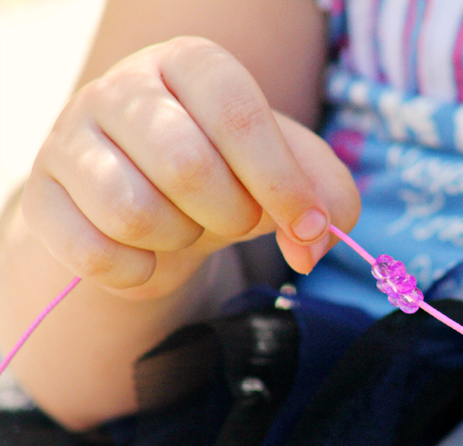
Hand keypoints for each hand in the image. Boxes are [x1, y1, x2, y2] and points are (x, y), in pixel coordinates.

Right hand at [21, 36, 358, 298]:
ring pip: (133, 212)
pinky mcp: (42, 196)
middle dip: (231, 215)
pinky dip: (137, 272)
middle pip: (186, 166)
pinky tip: (148, 255)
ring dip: (180, 239)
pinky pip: (93, 253)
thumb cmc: (230, 175)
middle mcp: (123, 87)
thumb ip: (327, 197)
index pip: (238, 116)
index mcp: (193, 64)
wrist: (156, 195)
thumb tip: (312, 243)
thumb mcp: (290, 172)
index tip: (306, 226)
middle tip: (238, 219)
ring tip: (186, 226)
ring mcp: (71, 138)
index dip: (280, 182)